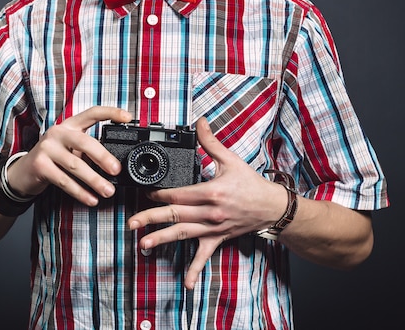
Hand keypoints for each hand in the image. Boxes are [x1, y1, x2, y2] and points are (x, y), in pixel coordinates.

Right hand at [6, 106, 132, 205]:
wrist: (22, 173)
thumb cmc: (54, 158)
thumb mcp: (70, 148)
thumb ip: (88, 150)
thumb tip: (115, 164)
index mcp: (70, 125)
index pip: (92, 113)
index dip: (110, 113)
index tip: (128, 117)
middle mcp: (58, 132)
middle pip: (85, 142)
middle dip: (103, 157)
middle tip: (117, 170)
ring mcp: (47, 148)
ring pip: (76, 165)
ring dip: (94, 180)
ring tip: (108, 191)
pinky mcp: (40, 166)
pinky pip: (65, 181)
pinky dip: (80, 192)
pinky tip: (91, 199)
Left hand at [128, 117, 286, 288]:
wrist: (272, 206)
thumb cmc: (251, 183)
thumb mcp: (231, 159)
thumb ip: (210, 141)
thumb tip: (200, 122)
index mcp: (212, 192)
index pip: (180, 193)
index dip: (160, 193)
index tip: (145, 192)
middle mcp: (210, 212)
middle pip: (176, 215)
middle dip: (152, 218)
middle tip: (132, 222)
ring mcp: (213, 228)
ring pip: (183, 234)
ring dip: (162, 239)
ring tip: (143, 244)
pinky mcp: (218, 238)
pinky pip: (205, 255)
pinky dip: (195, 269)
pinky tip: (186, 283)